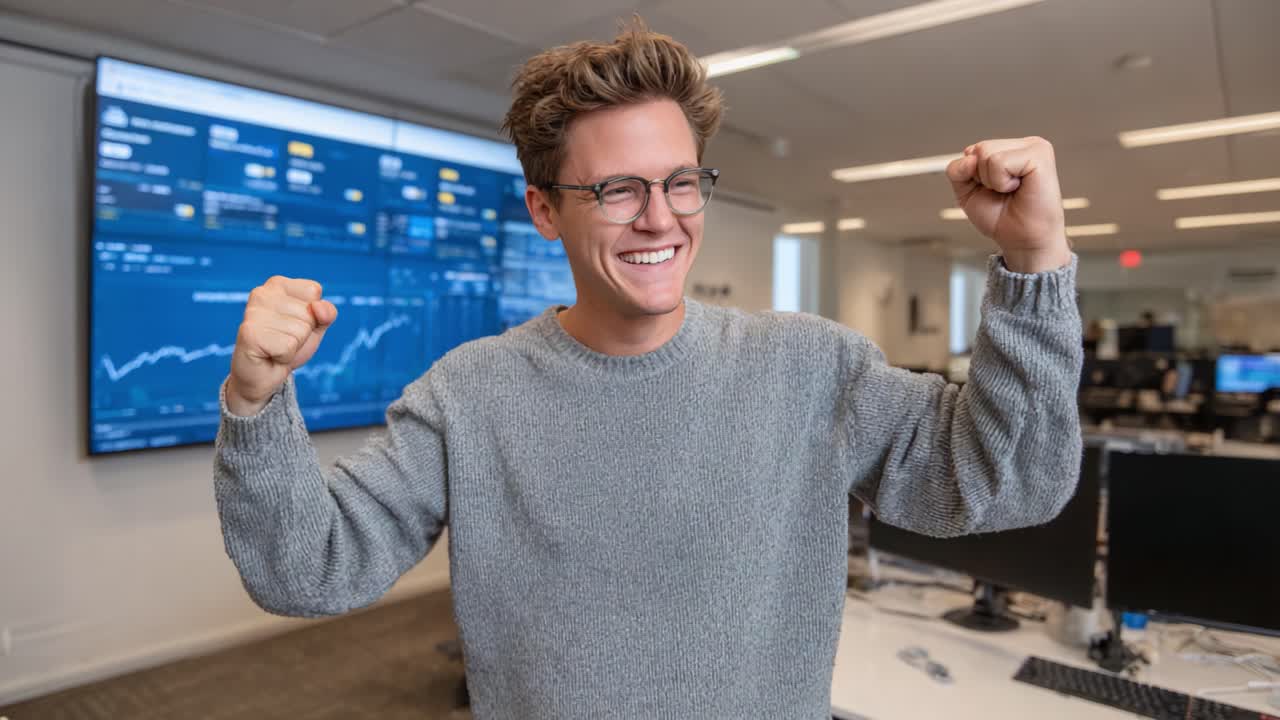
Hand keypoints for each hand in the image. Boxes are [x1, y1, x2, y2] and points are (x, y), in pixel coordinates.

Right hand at [226, 275, 336, 415]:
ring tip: (276, 348)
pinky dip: (285, 357)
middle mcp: (262, 293)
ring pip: (301, 330)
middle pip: (310, 313)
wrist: (263, 376)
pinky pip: (289, 346)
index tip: (293, 325)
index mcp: (276, 284)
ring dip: (294, 346)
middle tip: (283, 341)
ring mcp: (253, 312)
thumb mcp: (315, 326)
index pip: (314, 291)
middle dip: (304, 333)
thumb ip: (326, 312)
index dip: (313, 314)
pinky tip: (270, 355)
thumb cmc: (287, 345)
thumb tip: (318, 308)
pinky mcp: (250, 333)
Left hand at [946, 136, 1071, 273]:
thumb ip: (957, 171)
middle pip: (979, 149)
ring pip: (986, 153)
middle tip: (1005, 193)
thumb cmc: (1001, 218)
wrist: (1022, 241)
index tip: (994, 191)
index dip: (973, 177)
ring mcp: (1034, 147)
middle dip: (982, 178)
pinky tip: (1018, 188)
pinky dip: (1001, 182)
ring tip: (1011, 191)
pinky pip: (999, 162)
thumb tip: (969, 158)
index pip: (972, 151)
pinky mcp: (1039, 155)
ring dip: (992, 181)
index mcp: (1010, 149)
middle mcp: (1023, 145)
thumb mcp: (967, 193)